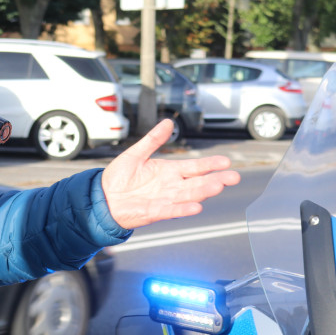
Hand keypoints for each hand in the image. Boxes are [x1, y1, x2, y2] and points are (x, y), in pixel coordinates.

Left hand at [101, 119, 240, 228]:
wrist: (103, 197)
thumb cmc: (119, 177)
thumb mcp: (136, 154)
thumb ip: (153, 140)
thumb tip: (168, 122)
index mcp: (169, 171)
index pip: (195, 167)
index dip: (210, 164)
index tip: (226, 161)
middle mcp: (172, 186)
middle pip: (198, 182)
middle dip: (216, 180)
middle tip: (232, 177)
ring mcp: (165, 199)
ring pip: (189, 196)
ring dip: (203, 192)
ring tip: (217, 186)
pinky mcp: (155, 212)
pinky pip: (172, 210)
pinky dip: (183, 209)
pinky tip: (196, 208)